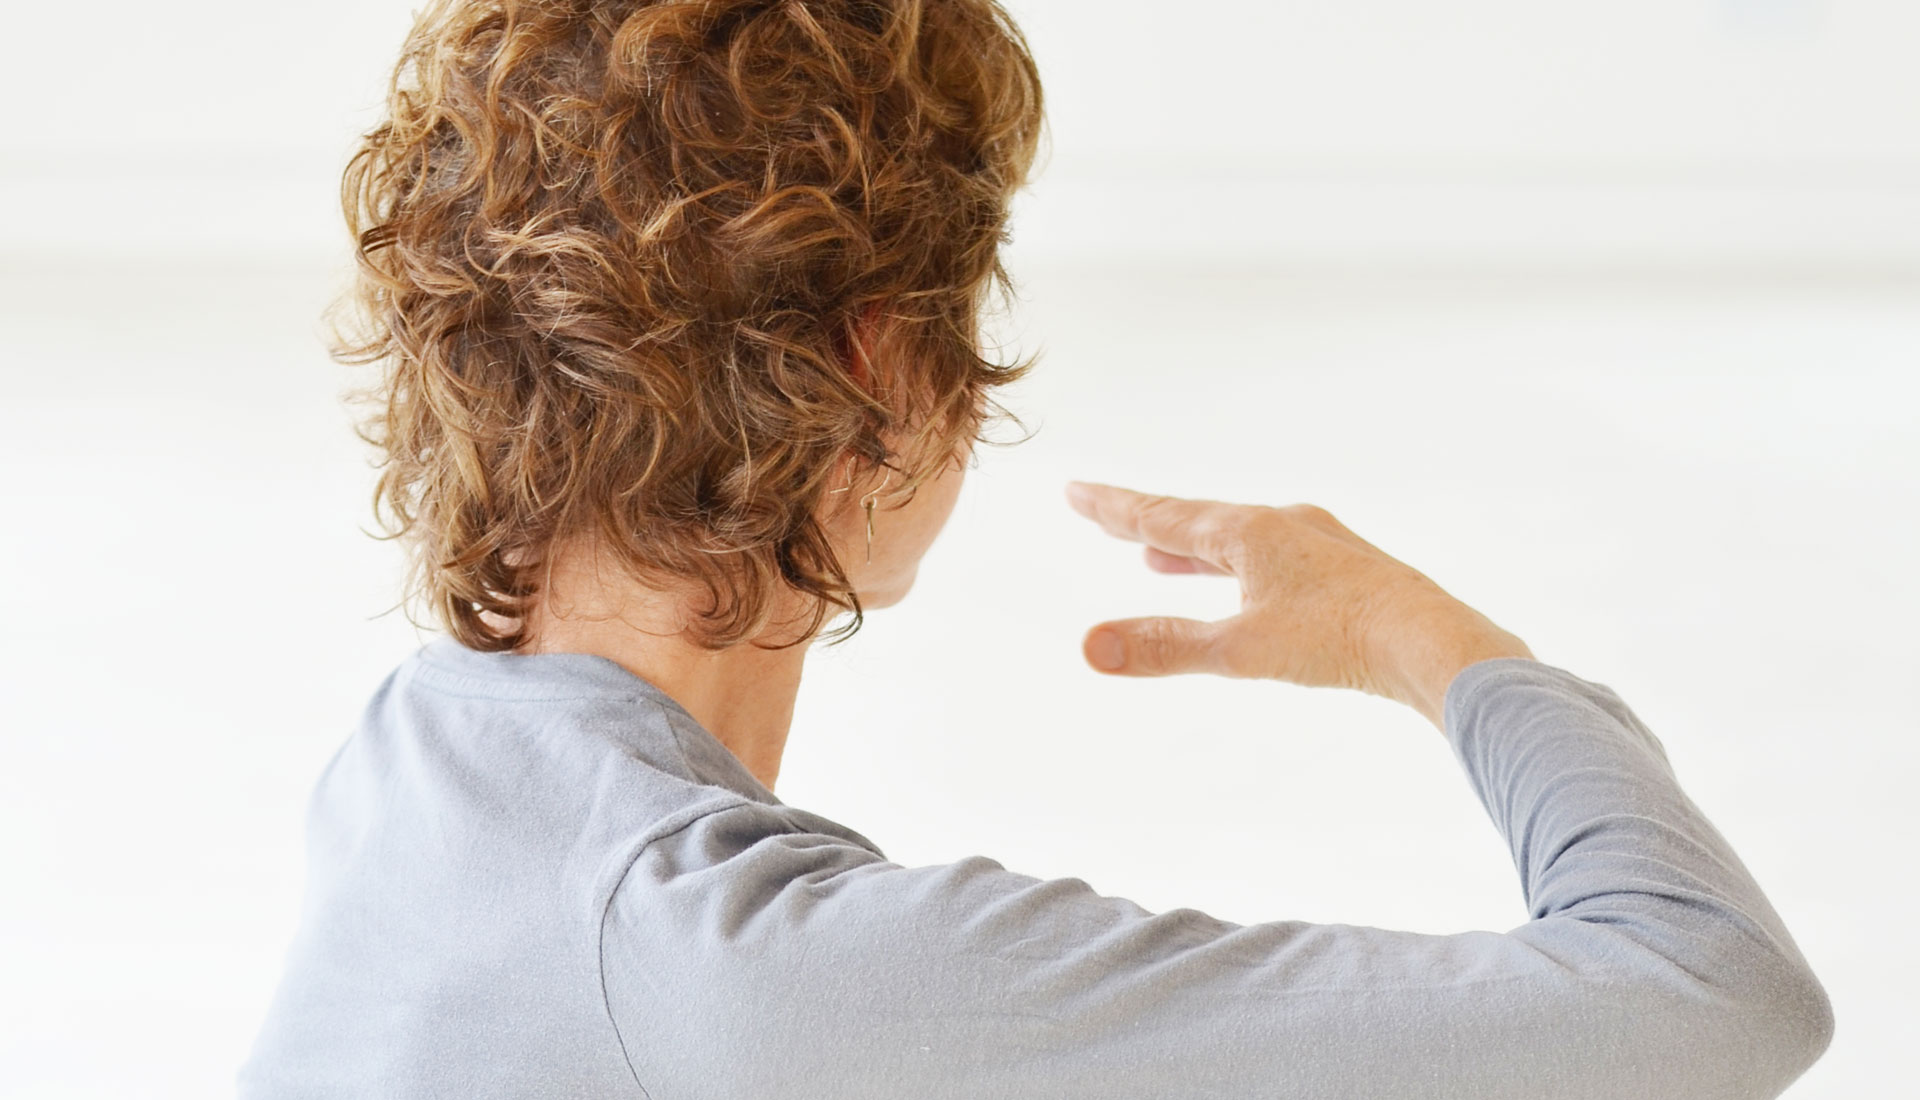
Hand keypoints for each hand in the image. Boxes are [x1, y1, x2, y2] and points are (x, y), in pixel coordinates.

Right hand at [1063, 481, 1534, 730]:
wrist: (1433, 642)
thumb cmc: (1339, 640)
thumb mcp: (1240, 650)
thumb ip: (1164, 648)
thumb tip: (1089, 647)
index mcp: (1249, 532)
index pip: (1162, 515)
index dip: (1113, 508)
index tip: (1075, 490)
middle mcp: (1282, 525)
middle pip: (1197, 519)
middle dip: (1146, 522)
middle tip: (1103, 514)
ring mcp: (1319, 545)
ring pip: (1238, 540)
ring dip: (1192, 547)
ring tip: (1158, 557)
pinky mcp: (1347, 573)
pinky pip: (1274, 560)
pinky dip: (1239, 568)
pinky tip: (1248, 589)